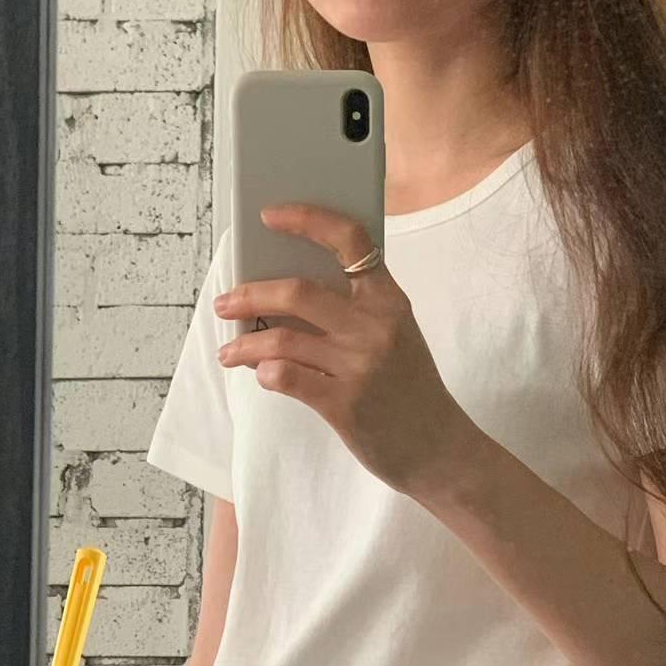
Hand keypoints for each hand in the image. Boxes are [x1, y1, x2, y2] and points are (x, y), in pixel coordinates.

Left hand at [213, 203, 473, 497]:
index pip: (349, 240)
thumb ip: (356, 311)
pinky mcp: (345, 404)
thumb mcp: (397, 337)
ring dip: (245, 344)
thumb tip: (285, 296)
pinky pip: (286, 377)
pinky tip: (261, 374)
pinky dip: (264, 373)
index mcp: (390, 300)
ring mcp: (360, 366)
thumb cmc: (411, 391)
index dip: (306, 219)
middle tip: (226, 303)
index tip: (268, 216)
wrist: (440, 448)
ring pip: (282, 339)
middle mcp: (375, 327)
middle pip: (297, 292)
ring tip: (229, 352)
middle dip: (249, 295)